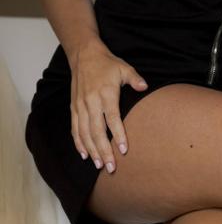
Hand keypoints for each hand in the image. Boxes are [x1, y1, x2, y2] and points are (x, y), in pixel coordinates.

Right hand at [70, 40, 146, 172]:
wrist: (84, 56)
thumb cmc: (107, 64)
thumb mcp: (124, 68)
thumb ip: (135, 79)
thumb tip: (145, 87)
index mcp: (105, 93)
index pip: (112, 118)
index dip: (118, 135)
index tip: (124, 150)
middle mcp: (91, 102)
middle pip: (97, 131)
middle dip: (104, 151)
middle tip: (111, 167)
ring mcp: (80, 106)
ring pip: (85, 133)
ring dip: (92, 151)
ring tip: (99, 165)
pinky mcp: (74, 108)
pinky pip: (75, 129)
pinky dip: (79, 143)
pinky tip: (85, 154)